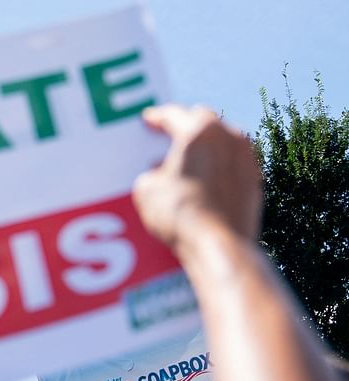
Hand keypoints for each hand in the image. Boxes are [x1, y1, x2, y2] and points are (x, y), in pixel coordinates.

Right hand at [133, 105, 261, 253]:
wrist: (217, 244)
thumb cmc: (181, 215)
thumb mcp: (146, 190)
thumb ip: (150, 173)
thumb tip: (158, 174)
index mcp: (199, 131)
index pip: (173, 115)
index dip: (157, 117)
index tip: (149, 120)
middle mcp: (229, 137)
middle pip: (203, 120)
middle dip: (184, 126)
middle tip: (168, 137)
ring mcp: (247, 158)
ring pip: (223, 140)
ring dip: (205, 146)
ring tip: (189, 161)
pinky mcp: (256, 180)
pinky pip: (233, 163)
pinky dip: (219, 165)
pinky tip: (206, 181)